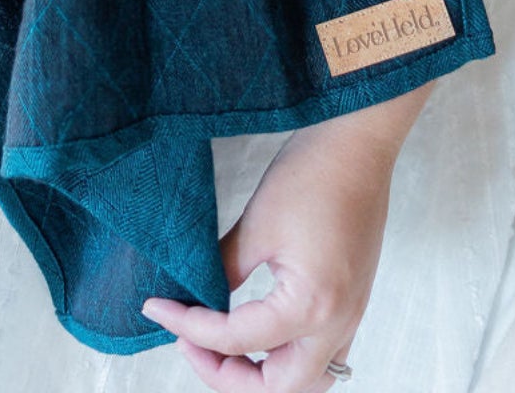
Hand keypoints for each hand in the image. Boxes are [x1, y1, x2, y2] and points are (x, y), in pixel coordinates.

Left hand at [142, 118, 395, 390]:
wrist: (357, 144)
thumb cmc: (312, 175)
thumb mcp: (256, 226)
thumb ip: (223, 271)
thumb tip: (195, 297)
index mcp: (311, 306)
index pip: (236, 339)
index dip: (189, 326)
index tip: (158, 308)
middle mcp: (337, 323)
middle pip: (277, 387)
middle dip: (226, 374)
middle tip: (190, 341)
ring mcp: (350, 316)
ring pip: (306, 381)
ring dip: (262, 375)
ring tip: (223, 346)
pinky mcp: (352, 303)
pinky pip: (322, 356)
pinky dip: (287, 357)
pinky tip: (260, 334)